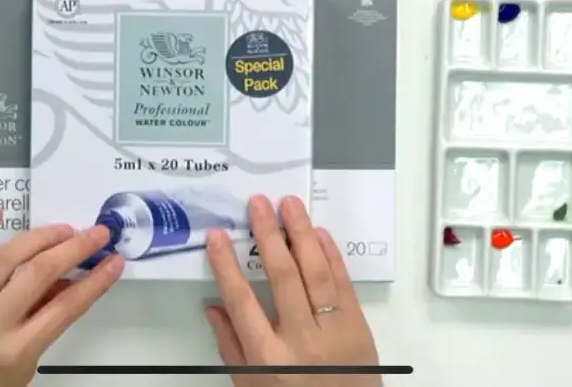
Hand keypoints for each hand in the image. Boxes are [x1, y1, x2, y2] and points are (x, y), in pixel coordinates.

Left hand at [0, 207, 123, 386]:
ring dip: (39, 237)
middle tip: (96, 232)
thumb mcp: (21, 367)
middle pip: (40, 274)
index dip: (95, 281)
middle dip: (75, 249)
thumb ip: (43, 325)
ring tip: (62, 229)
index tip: (115, 260)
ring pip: (5, 259)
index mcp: (17, 351)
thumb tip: (70, 283)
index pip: (66, 308)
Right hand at [205, 196, 379, 386]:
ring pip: (316, 274)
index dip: (226, 265)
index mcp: (267, 357)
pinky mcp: (359, 328)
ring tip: (290, 205)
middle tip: (258, 202)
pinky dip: (331, 256)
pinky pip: (344, 284)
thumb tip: (212, 305)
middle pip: (282, 277)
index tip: (216, 236)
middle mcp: (300, 341)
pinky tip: (319, 233)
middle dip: (268, 235)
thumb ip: (231, 346)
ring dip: (302, 234)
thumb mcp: (251, 385)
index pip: (241, 301)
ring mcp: (334, 333)